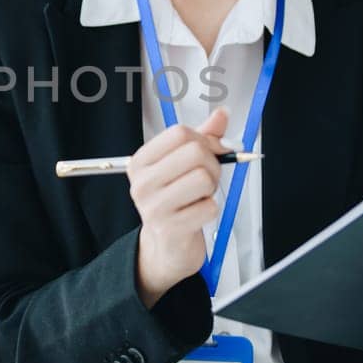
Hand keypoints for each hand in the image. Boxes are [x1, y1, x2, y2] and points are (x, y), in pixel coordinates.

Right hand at [128, 107, 229, 307]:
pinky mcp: (170, 228)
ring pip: (204, 178)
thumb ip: (202, 138)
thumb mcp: (182, 166)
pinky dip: (211, 209)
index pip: (180, 133)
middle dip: (212, 165)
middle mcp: (142, 182)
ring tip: (200, 196)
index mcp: (141, 161)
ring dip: (212, 188)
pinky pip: (209, 206)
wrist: (166, 247)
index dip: (204, 140)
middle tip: (206, 179)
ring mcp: (154, 206)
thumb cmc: (175, 202)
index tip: (210, 152)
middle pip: (195, 152)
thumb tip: (222, 114)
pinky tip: (197, 214)